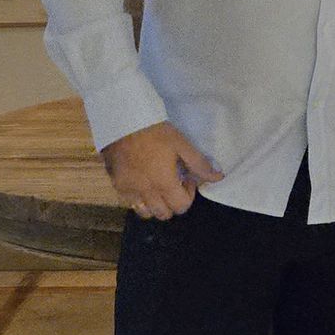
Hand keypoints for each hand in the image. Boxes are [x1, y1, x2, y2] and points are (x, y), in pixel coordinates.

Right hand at [105, 122, 223, 219]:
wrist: (123, 120)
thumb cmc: (155, 131)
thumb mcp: (181, 144)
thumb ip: (199, 164)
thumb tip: (218, 178)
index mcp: (164, 183)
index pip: (181, 207)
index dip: (188, 195)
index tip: (186, 178)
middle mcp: (146, 192)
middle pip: (163, 214)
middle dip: (172, 203)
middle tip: (173, 183)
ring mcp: (128, 190)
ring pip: (144, 212)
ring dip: (154, 205)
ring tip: (156, 186)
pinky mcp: (116, 184)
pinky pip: (129, 201)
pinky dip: (138, 198)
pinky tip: (141, 182)